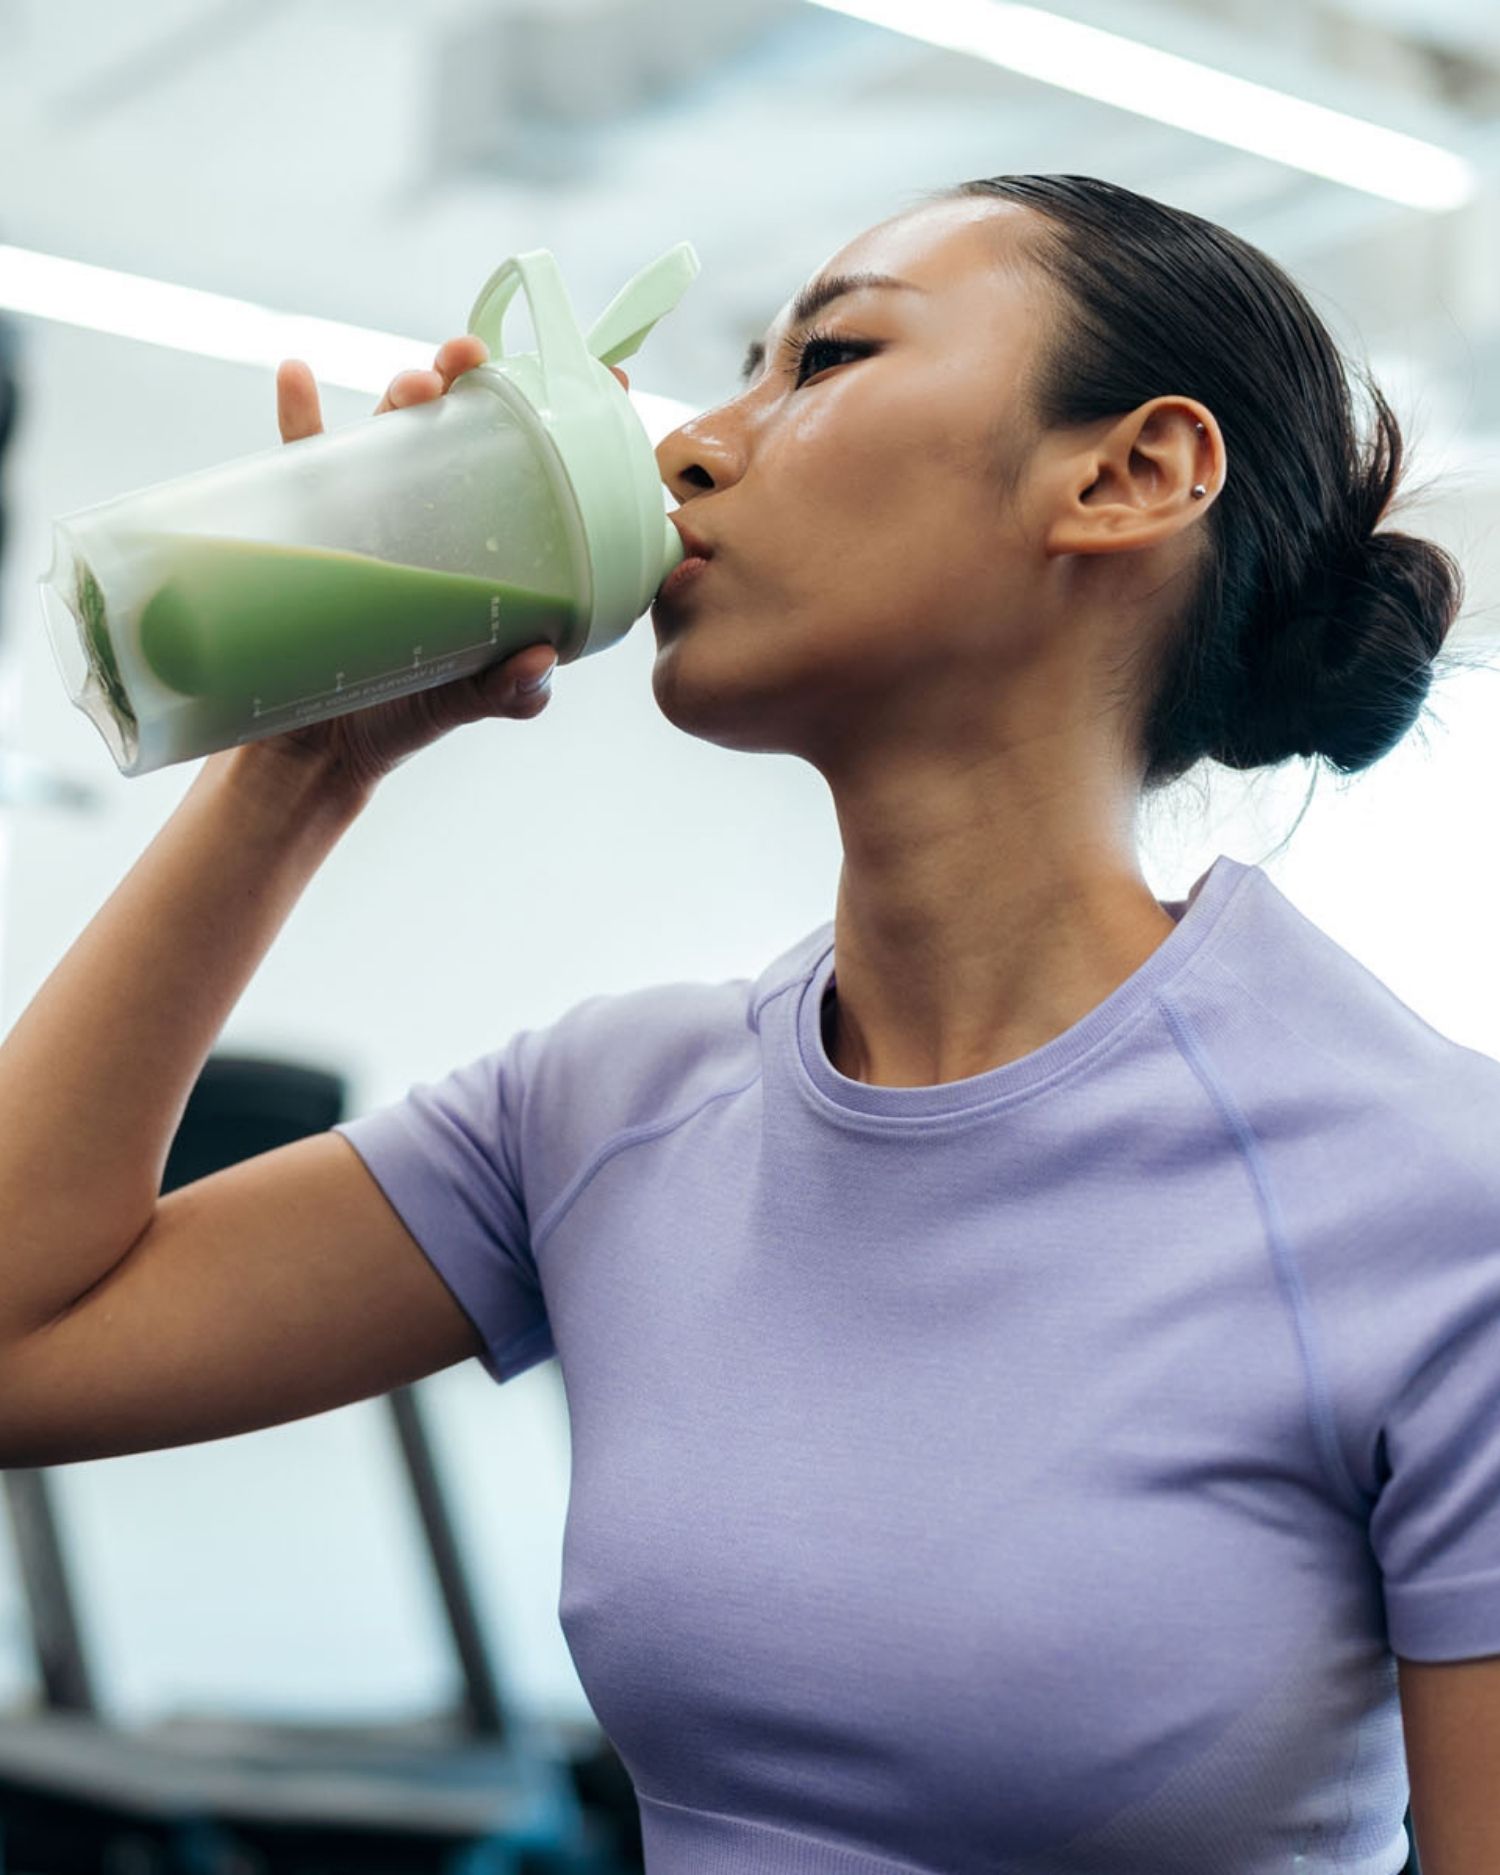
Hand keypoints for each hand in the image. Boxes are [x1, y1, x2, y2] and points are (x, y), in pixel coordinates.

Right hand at [253, 339, 630, 800]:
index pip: (542, 476)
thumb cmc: (405, 717)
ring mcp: (374, 517)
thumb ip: (508, 692)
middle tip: (475, 362)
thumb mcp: (466, 702)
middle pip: (464, 431)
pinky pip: (302, 462)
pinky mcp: (311, 529)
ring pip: (391, 432)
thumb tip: (540, 661)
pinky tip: (296, 375)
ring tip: (416, 384)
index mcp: (491, 552)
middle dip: (473, 382)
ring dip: (405, 391)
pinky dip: (297, 415)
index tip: (605, 379)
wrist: (318, 750)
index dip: (574, 423)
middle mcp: (438, 520)